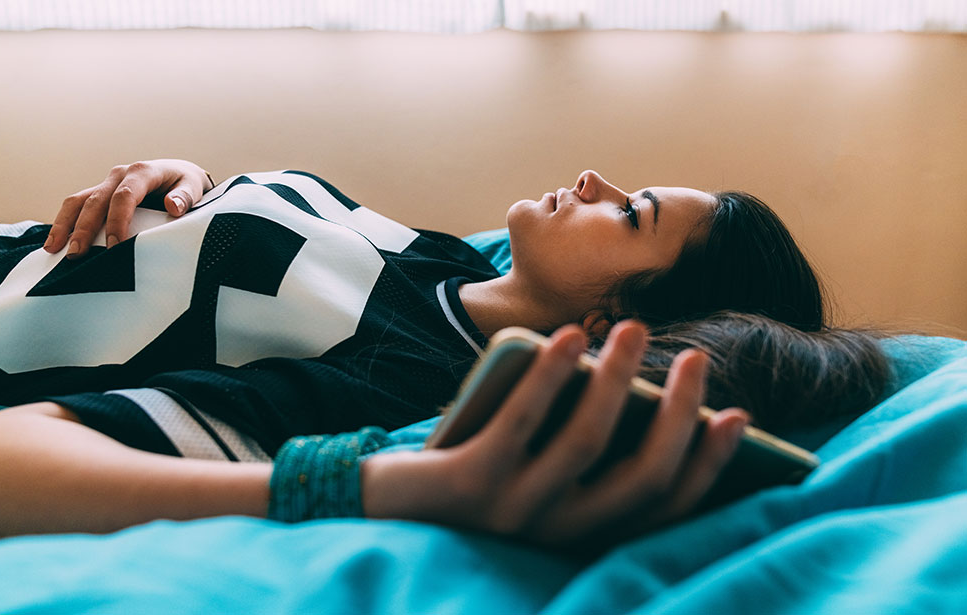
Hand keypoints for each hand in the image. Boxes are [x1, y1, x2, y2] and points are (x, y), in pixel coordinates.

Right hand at [44, 159, 213, 257]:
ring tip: (53, 249)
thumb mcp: (193, 187)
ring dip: (65, 224)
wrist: (178, 174)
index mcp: (142, 172)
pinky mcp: (99, 193)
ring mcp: (106, 183)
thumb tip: (173, 206)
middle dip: (84, 228)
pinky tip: (55, 243)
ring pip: (78, 201)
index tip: (116, 246)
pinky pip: (77, 205)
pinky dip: (65, 223)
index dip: (117, 221)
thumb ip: (185, 197)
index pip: (124, 196)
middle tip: (76, 254)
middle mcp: (120, 174)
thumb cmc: (186, 183)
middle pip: (95, 200)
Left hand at [360, 321, 748, 549]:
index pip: (664, 506)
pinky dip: (549, 377)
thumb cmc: (481, 476)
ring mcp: (515, 511)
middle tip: (697, 359)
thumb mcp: (541, 471)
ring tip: (633, 330)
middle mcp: (558, 532)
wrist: (391, 506)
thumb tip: (639, 390)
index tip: (739, 415)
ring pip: (586, 442)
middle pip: (640, 475)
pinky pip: (521, 423)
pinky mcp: (472, 483)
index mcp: (583, 533)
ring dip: (618, 380)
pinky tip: (566, 338)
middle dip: (678, 415)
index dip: (708, 463)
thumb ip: (586, 447)